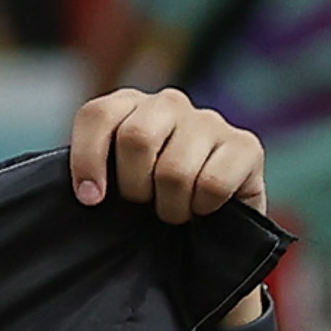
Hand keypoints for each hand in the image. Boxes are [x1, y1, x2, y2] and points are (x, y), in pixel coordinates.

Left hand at [66, 89, 267, 224]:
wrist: (209, 227)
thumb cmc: (149, 201)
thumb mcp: (112, 183)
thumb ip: (92, 173)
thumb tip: (85, 192)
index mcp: (128, 105)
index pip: (98, 115)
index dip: (87, 160)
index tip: (91, 199)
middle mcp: (169, 103)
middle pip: (136, 138)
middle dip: (134, 187)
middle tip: (143, 205)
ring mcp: (210, 120)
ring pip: (174, 170)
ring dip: (169, 206)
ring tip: (174, 210)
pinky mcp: (245, 145)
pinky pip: (211, 184)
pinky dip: (202, 208)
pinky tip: (204, 207)